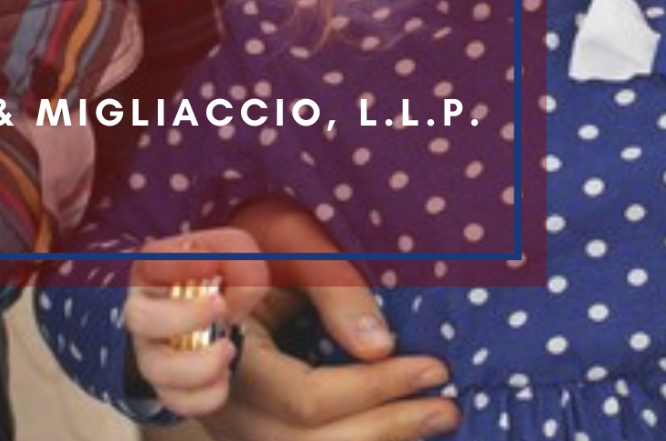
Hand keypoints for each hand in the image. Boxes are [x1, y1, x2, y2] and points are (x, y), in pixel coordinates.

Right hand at [123, 228, 268, 417]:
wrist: (214, 318)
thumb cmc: (219, 280)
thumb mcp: (235, 257)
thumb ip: (242, 262)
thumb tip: (235, 293)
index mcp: (156, 270)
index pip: (152, 260)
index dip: (176, 264)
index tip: (208, 265)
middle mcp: (146, 311)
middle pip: (138, 317)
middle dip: (180, 317)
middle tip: (220, 307)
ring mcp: (152, 351)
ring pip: (156, 368)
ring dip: (197, 364)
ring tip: (228, 349)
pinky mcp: (168, 385)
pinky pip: (178, 401)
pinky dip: (205, 395)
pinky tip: (225, 377)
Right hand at [193, 197, 459, 439]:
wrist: (219, 264)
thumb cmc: (259, 244)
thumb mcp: (293, 245)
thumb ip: (334, 291)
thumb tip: (380, 347)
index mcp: (231, 355)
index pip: (305, 398)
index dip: (374, 389)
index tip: (434, 368)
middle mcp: (226, 408)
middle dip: (387, 427)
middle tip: (447, 408)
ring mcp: (237, 430)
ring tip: (432, 422)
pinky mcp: (257, 434)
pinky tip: (397, 430)